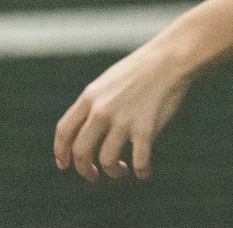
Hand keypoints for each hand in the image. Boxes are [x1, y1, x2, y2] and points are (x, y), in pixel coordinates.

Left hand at [54, 39, 190, 181]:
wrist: (171, 57)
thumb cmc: (142, 68)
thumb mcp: (109, 80)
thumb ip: (94, 102)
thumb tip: (85, 129)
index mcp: (90, 96)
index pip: (64, 131)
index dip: (60, 152)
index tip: (65, 165)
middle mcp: (102, 110)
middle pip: (81, 152)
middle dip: (84, 170)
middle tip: (94, 175)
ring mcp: (124, 119)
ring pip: (107, 160)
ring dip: (113, 172)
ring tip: (122, 171)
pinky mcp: (146, 127)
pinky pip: (139, 161)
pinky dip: (141, 172)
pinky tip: (144, 171)